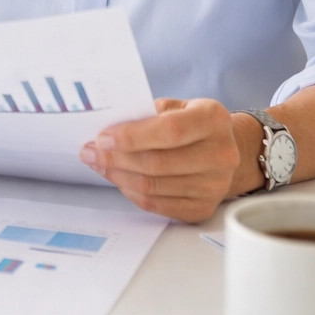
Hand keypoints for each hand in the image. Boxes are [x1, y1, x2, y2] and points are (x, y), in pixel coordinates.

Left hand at [79, 98, 241, 222]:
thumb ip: (147, 113)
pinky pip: (157, 204)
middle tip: (90, 152)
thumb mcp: (176, 106)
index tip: (102, 138)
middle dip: (116, 159)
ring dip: (119, 176)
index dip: (132, 136)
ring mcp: (215, 185)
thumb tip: (107, 128)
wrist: (224, 149)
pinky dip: (131, 192)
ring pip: (154, 186)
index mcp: (213, 119)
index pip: (169, 131)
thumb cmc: (192, 124)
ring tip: (99, 164)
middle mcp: (221, 154)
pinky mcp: (203, 208)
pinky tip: (119, 179)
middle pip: (158, 163)